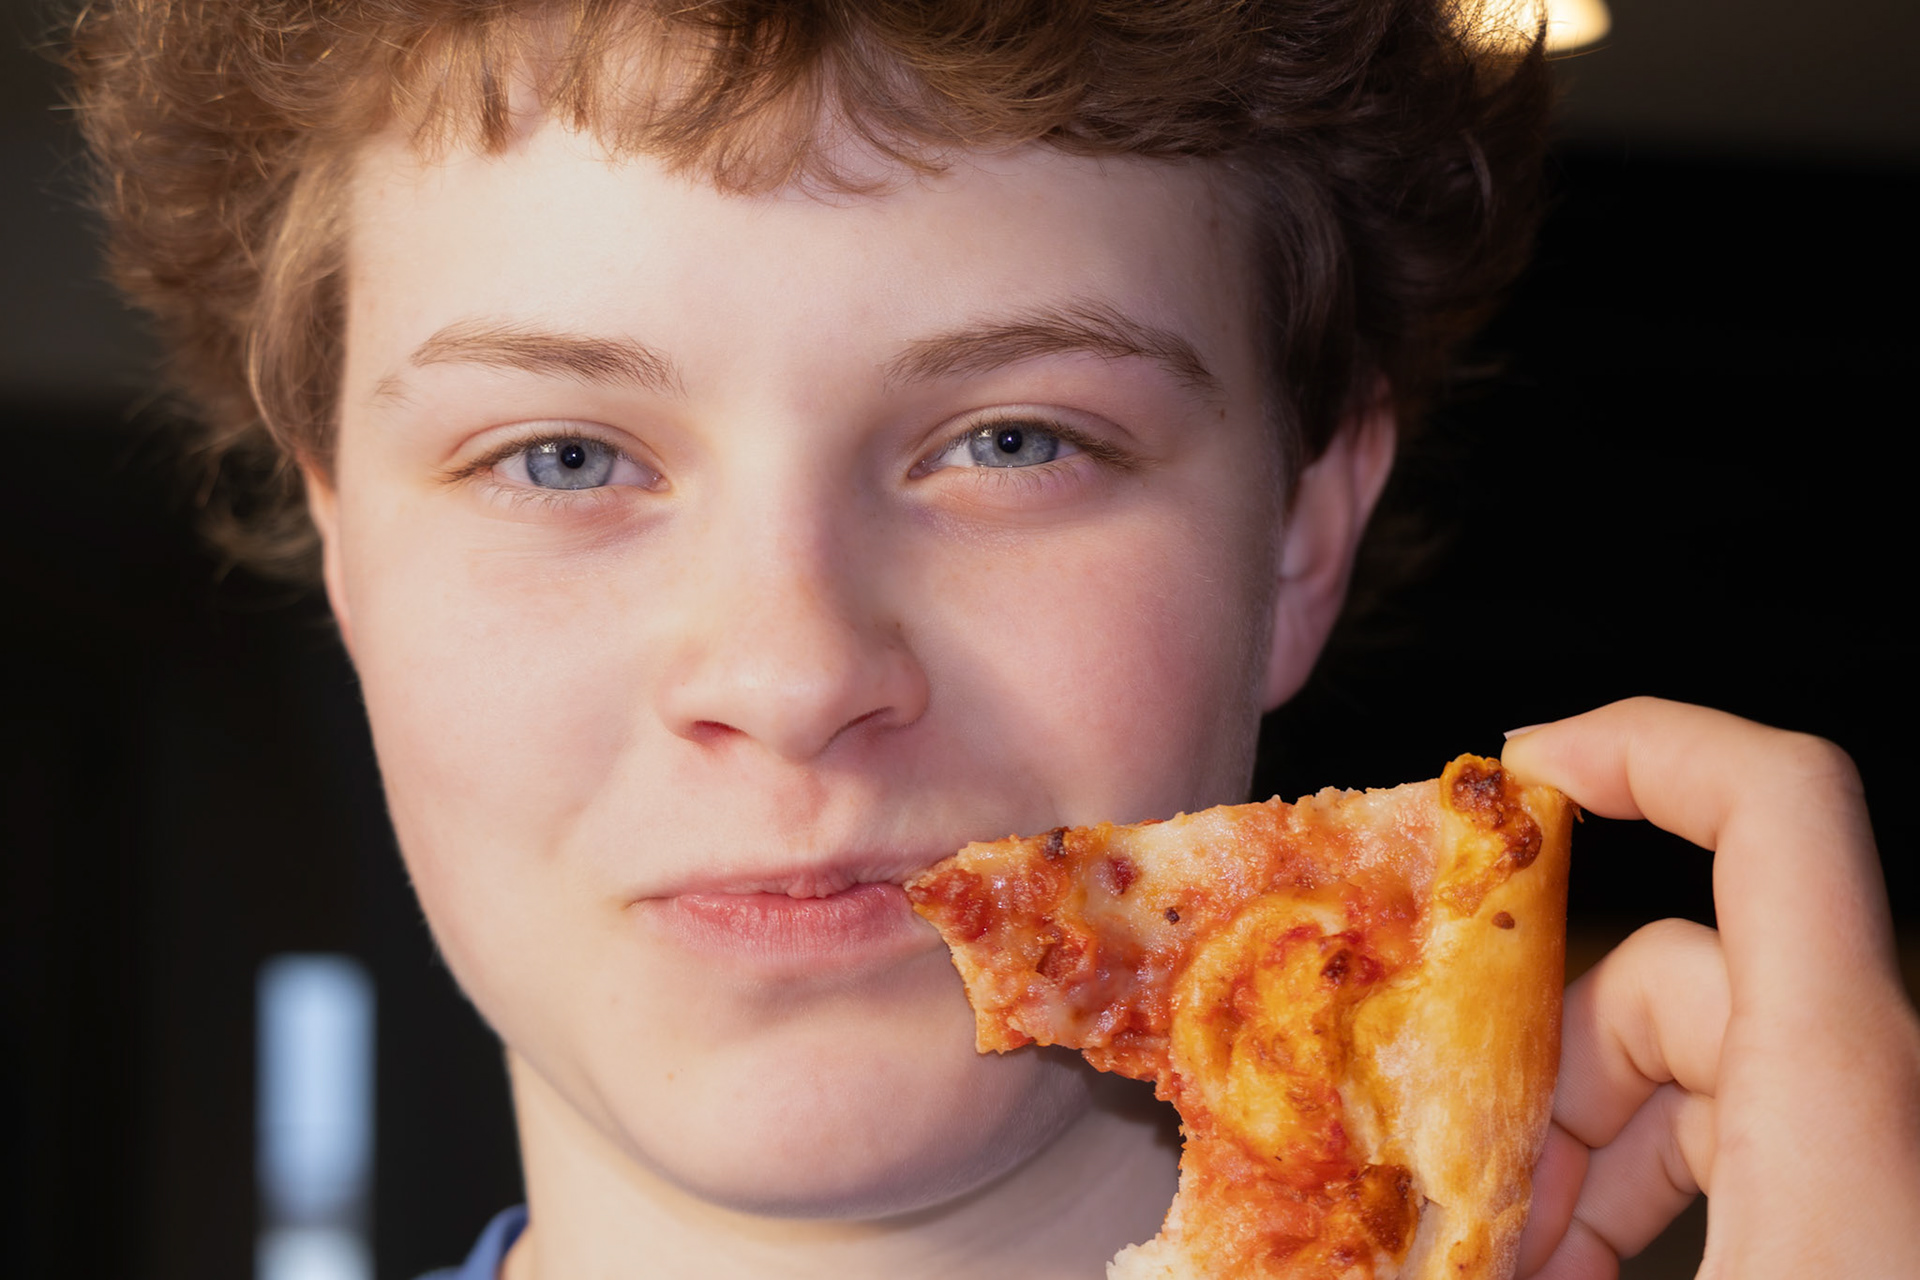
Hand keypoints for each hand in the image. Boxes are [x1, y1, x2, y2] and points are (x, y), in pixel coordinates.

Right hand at [1501, 698, 1919, 1278]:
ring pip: (1704, 1058)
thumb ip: (1500, 1258)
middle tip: (1475, 1193)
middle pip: (1674, 966)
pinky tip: (1582, 1268)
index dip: (1643, 746)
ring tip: (1520, 1255)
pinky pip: (1754, 1133)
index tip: (1522, 775)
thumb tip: (1364, 1259)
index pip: (1775, 808)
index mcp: (1843, 1091)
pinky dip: (1655, 1181)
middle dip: (1544, 1065)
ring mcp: (1885, 1141)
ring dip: (1586, 1142)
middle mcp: (1883, 1090)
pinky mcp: (1880, 1196)